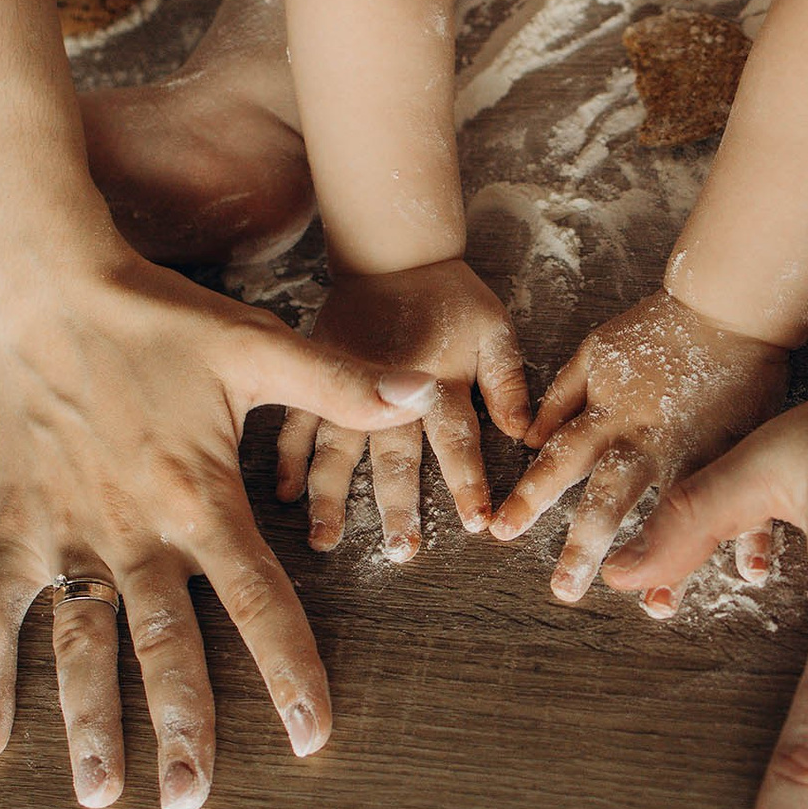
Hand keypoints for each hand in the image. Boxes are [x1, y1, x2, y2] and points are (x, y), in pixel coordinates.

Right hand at [0, 238, 435, 808]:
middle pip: (163, 646)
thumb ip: (340, 384)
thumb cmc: (159, 318)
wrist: (49, 286)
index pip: (258, 599)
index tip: (308, 736)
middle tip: (189, 802)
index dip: (286, 669)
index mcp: (200, 497)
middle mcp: (132, 529)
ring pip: (78, 647)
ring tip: (98, 797)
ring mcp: (66, 533)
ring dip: (86, 725)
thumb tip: (423, 394)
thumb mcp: (257, 346)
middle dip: (180, 727)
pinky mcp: (14, 526)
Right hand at [276, 258, 530, 558]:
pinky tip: (284, 493)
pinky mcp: (317, 374)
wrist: (394, 256)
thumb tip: (522, 433)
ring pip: (337, 449)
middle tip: (397, 552)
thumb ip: (508, 382)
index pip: (457, 441)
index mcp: (437, 382)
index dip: (468, 482)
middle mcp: (389, 391)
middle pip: (393, 458)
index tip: (477, 523)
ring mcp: (346, 384)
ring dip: (332, 497)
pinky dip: (289, 456)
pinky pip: (297, 419)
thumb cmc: (452, 297)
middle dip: (396, 509)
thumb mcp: (494, 330)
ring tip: (326, 540)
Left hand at [489, 289, 787, 605]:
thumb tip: (527, 438)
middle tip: (566, 591)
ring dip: (668, 559)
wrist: (726, 308)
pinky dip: (751, 533)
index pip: (559, 461)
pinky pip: (745, 495)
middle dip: (586, 546)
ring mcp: (695, 449)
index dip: (530, 496)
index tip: (502, 532)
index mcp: (608, 417)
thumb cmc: (656, 328)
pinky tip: (749, 573)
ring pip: (677, 510)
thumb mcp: (595, 352)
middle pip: (610, 499)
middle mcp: (646, 440)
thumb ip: (560, 398)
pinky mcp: (738, 451)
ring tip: (657, 605)